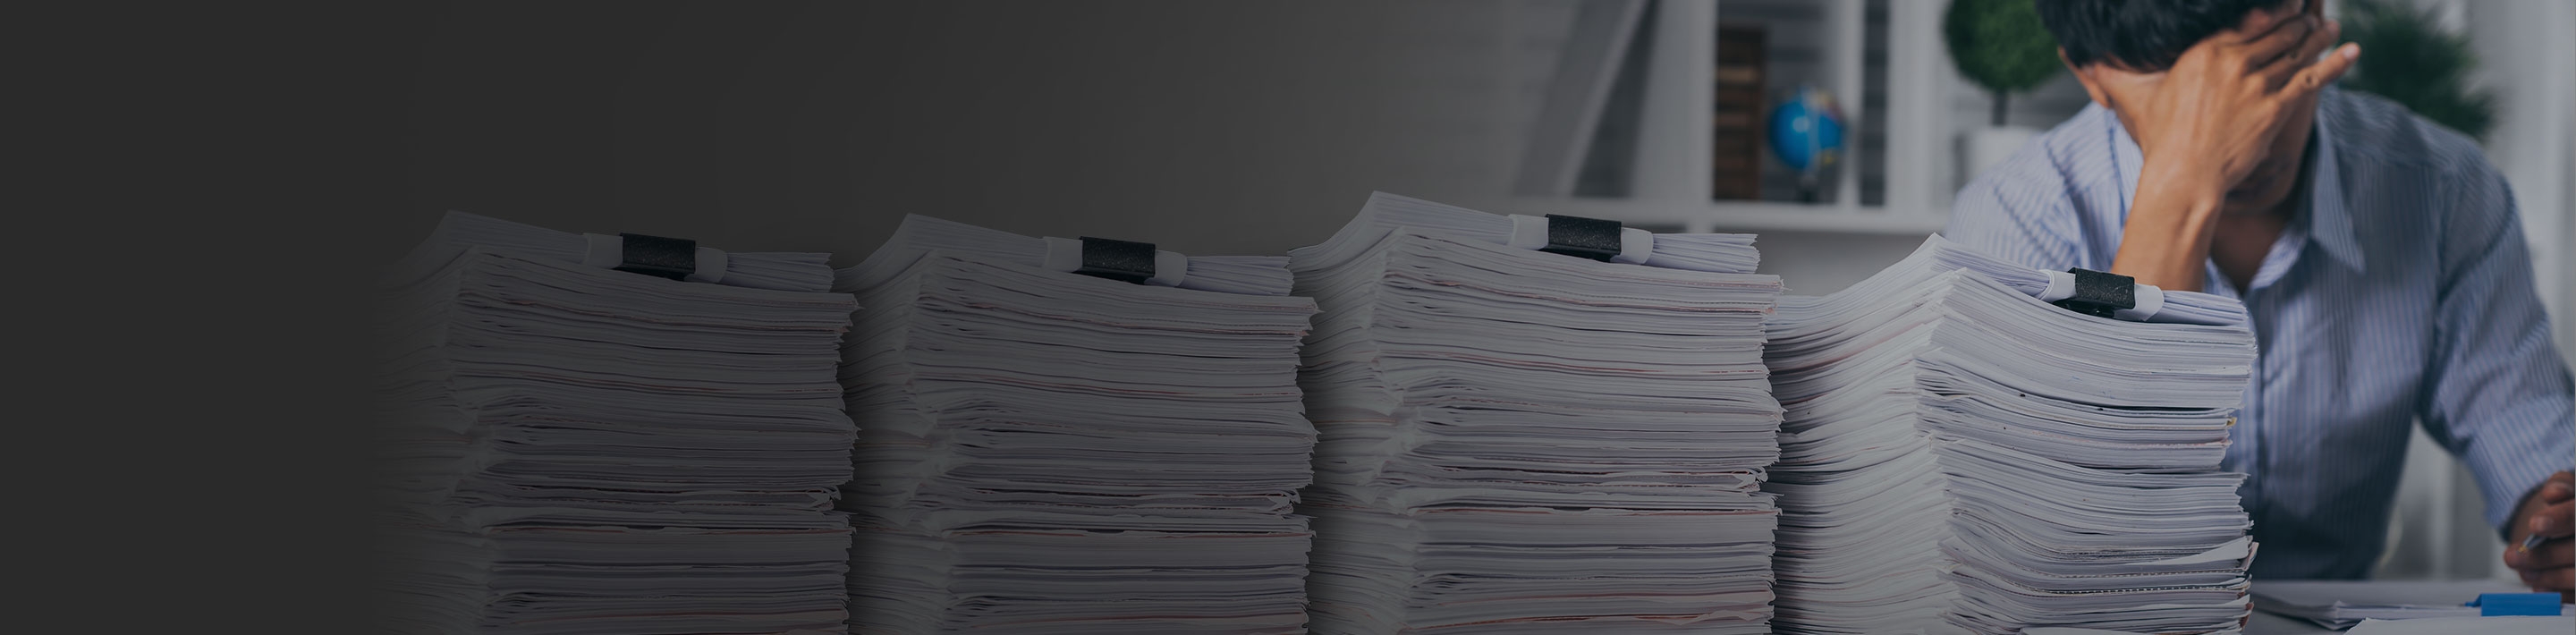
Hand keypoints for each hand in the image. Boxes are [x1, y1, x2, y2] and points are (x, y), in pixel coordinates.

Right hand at [2091, 1, 2356, 291]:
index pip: (2246, 18)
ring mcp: (2258, 83)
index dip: (2270, 7)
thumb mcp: (2131, 97)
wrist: (2183, 176)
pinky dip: (2336, 62)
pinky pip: (2314, 76)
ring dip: (2318, 34)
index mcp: (2202, 51)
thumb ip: (2109, 71)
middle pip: (2277, 29)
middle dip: (2298, 17)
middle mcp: (2233, 60)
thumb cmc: (2157, 138)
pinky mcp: (2276, 107)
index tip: (2282, 1)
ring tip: (2328, 26)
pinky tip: (2351, 50)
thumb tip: (2074, 54)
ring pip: (2298, 48)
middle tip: (2310, 10)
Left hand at [2503, 471, 2573, 599]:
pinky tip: (2540, 588)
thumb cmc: (2568, 507)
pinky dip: (2559, 593)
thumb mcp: (2565, 488)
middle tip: (2513, 556)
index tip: (2535, 525)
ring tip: (2523, 571)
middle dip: (2546, 556)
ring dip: (2549, 576)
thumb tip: (2554, 492)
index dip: (2561, 519)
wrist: (2568, 524)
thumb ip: (2561, 484)